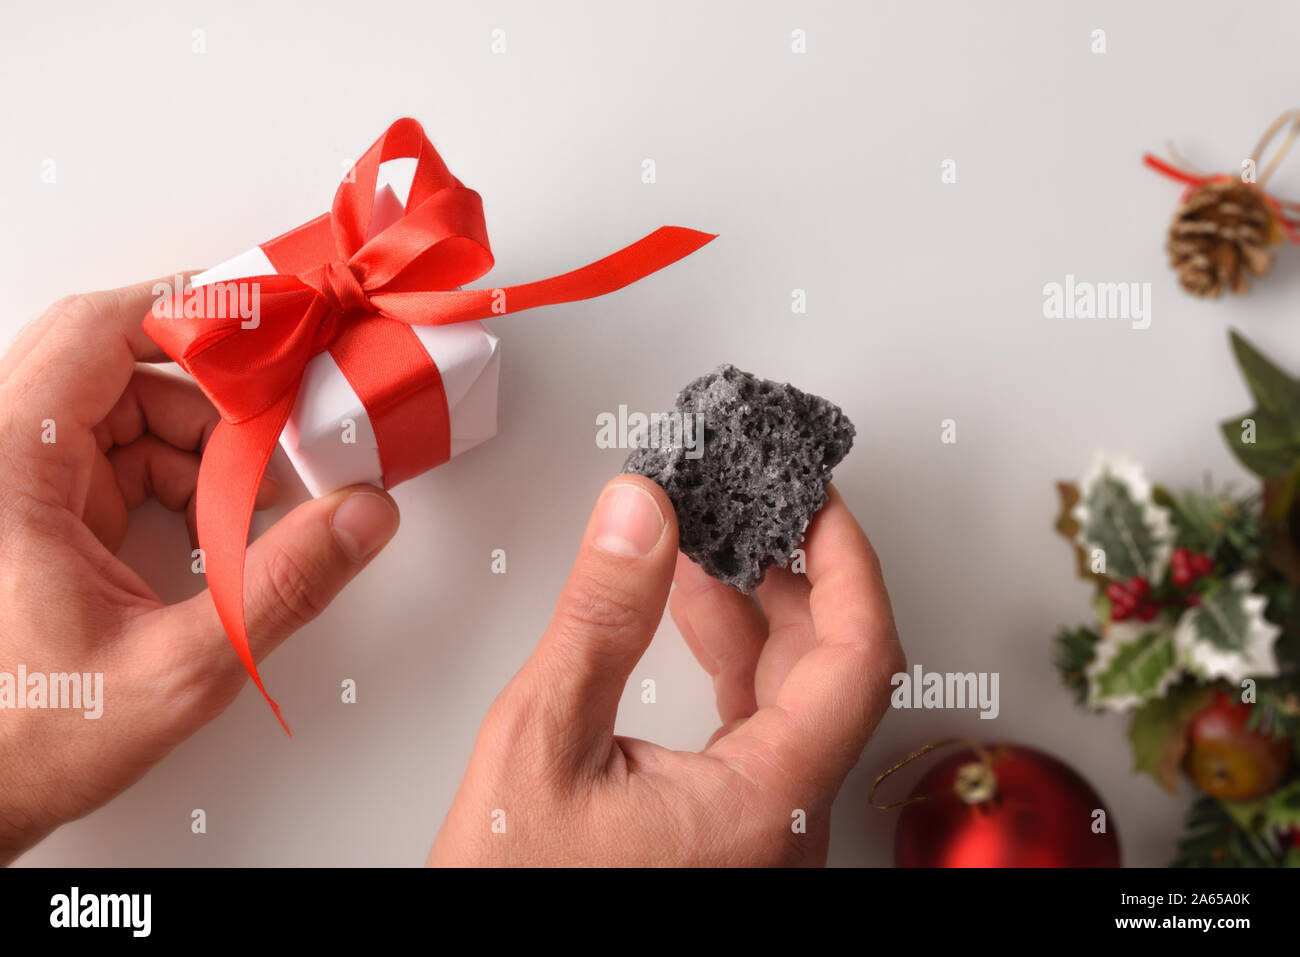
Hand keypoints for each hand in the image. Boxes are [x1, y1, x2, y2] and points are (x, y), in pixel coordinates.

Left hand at [0, 280, 401, 863]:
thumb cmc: (29, 739)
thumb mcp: (178, 668)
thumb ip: (282, 586)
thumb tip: (361, 516)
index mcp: (10, 473)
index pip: (96, 334)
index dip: (190, 311)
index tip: (268, 318)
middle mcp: (6, 462)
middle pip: (124, 368)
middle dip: (218, 395)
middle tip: (287, 414)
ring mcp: (24, 485)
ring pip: (132, 411)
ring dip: (209, 443)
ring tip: (263, 493)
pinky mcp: (46, 512)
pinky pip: (128, 456)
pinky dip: (188, 478)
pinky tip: (224, 523)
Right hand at [429, 475, 902, 865]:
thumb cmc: (520, 890)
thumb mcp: (544, 739)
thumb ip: (600, 619)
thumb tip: (640, 515)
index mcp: (765, 803)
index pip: (858, 659)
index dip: (847, 563)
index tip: (817, 500)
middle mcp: (783, 821)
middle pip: (834, 671)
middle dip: (796, 572)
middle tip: (760, 502)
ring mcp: (762, 829)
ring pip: (796, 698)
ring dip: (760, 612)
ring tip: (711, 542)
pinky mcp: (731, 830)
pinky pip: (760, 727)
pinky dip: (734, 659)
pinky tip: (694, 613)